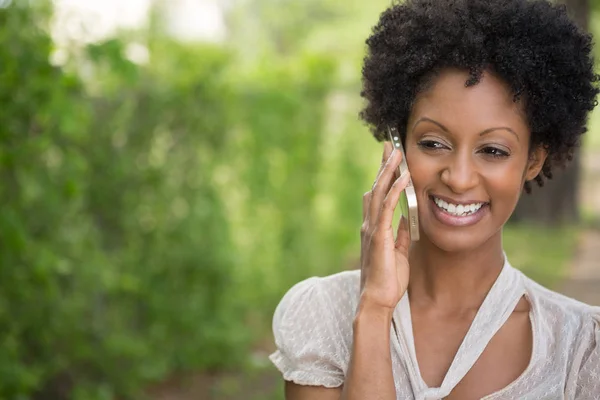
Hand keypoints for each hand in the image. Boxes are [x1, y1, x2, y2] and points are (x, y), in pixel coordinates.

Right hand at [359, 141, 410, 310]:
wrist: (378, 300)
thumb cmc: (387, 280)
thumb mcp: (398, 251)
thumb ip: (400, 234)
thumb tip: (407, 218)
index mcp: (374, 228)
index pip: (378, 195)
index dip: (384, 176)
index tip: (390, 160)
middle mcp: (369, 224)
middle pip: (375, 187)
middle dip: (383, 166)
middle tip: (390, 146)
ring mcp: (372, 229)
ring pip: (379, 193)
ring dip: (388, 172)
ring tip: (396, 153)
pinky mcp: (379, 236)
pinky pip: (386, 208)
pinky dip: (394, 191)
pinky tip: (402, 178)